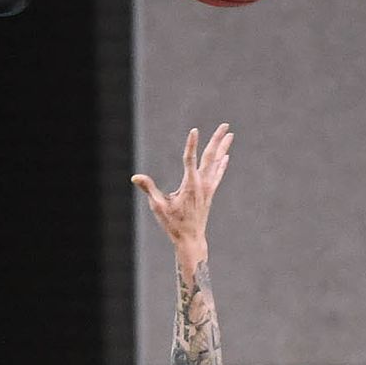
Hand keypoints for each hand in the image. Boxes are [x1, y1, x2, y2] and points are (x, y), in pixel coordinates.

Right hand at [132, 123, 232, 248]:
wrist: (191, 239)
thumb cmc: (173, 224)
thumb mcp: (158, 207)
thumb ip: (149, 189)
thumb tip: (135, 178)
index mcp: (190, 185)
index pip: (190, 159)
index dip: (191, 144)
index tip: (194, 130)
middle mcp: (202, 183)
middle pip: (211, 156)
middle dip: (217, 140)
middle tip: (225, 125)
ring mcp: (208, 188)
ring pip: (217, 162)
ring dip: (223, 147)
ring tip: (230, 134)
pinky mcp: (210, 193)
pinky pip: (218, 174)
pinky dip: (222, 164)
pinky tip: (226, 156)